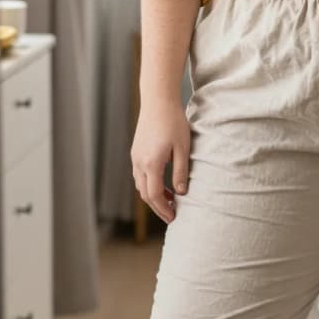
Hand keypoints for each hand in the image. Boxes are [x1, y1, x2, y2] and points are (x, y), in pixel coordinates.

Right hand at [131, 100, 189, 224]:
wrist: (158, 101)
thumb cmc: (174, 122)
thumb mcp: (183, 149)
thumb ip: (181, 172)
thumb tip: (181, 193)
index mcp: (151, 163)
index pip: (154, 195)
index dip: (163, 209)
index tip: (173, 217)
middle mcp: (139, 162)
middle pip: (145, 194)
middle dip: (157, 207)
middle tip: (172, 215)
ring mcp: (135, 157)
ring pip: (140, 185)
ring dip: (153, 196)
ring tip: (170, 200)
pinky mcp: (136, 152)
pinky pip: (139, 175)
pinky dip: (149, 184)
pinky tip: (162, 184)